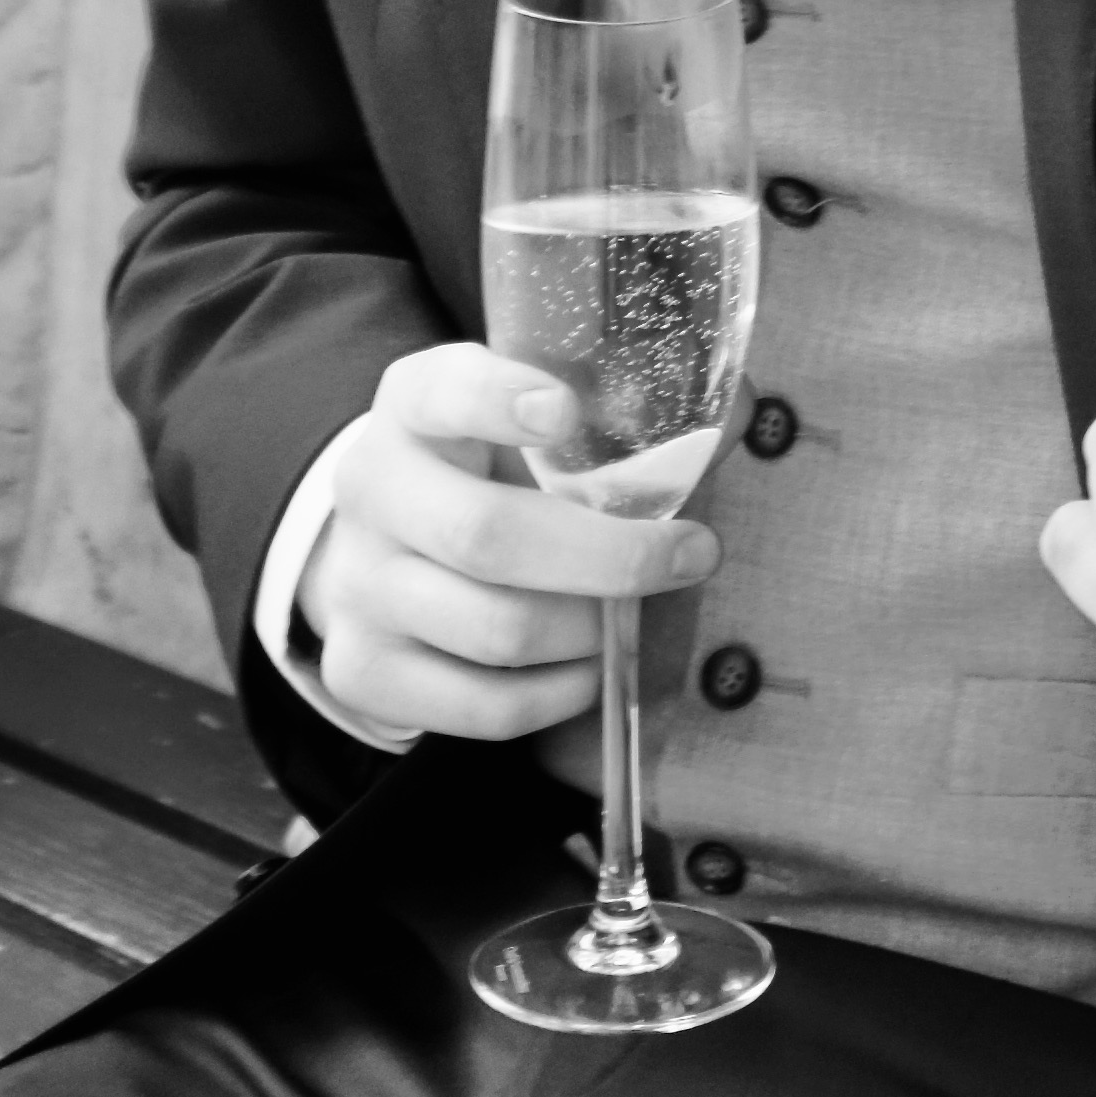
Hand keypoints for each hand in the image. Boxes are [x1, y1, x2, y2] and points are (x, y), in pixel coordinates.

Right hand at [296, 341, 717, 755]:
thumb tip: (735, 411)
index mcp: (411, 406)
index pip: (441, 392)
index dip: (498, 399)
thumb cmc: (491, 473)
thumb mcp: (535, 424)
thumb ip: (623, 413)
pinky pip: (485, 704)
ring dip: (589, 631)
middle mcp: (371, 489)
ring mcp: (360, 587)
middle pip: (487, 536)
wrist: (385, 554)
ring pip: (496, 630)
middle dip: (610, 555)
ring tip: (622, 616)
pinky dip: (558, 693)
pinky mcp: (365, 670)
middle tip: (690, 555)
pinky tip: (584, 664)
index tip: (565, 411)